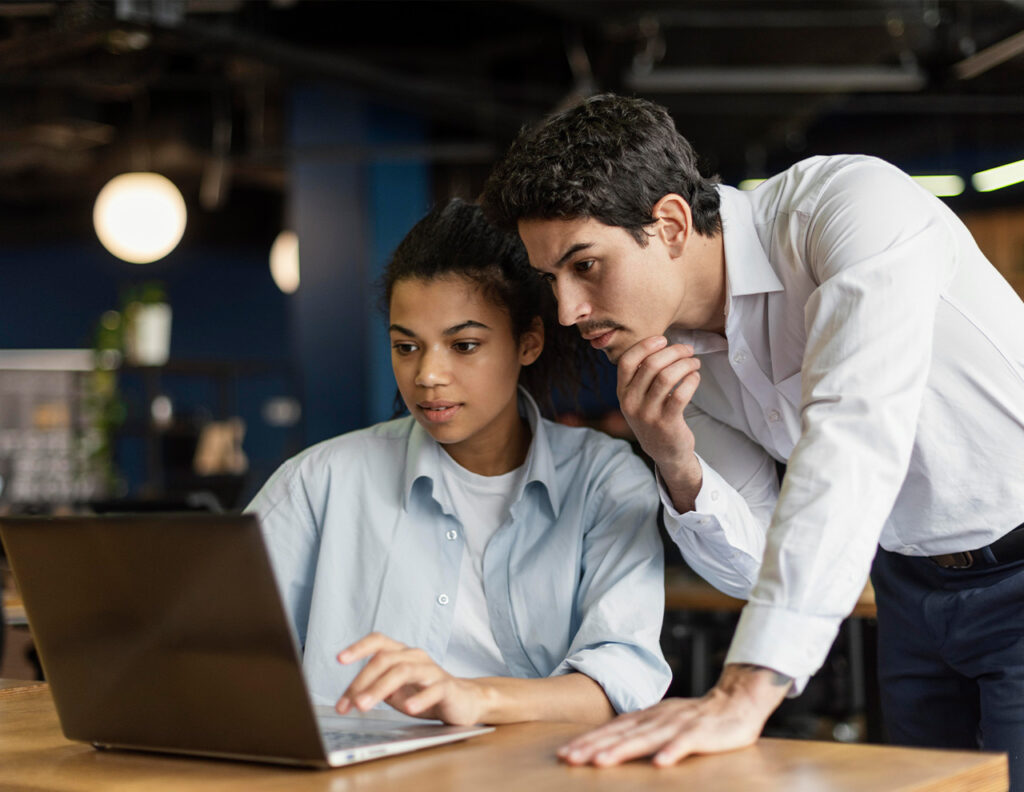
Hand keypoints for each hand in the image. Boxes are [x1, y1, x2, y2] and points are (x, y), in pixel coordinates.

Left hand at [335, 632, 483, 724]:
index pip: (378, 642)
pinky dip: (420, 698)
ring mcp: (432, 670)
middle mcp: (415, 657)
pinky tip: (409, 708)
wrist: (463, 701)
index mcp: (401, 654)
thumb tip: (348, 697)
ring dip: (380, 688)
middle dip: (362, 681)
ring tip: (365, 705)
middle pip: (385, 659)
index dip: (358, 647)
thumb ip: (375, 687)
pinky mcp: (447, 687)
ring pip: (403, 671)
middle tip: (349, 703)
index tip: (339, 659)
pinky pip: (434, 689)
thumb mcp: (395, 690)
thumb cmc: (424, 693)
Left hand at [557, 665, 789, 766]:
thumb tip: (608, 743)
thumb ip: (639, 730)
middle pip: (621, 734)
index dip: (587, 741)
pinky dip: (671, 752)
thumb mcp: (662, 721)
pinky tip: (659, 764)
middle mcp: (658, 718)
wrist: (736, 701)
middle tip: (569, 759)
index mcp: (647, 716)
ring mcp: (679, 724)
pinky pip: (685, 743)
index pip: (611, 730)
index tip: (564, 753)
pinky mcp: (701, 733)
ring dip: (622, 750)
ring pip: (646, 738)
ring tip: (600, 762)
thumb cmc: (697, 717)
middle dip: (594, 747)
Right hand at [616, 336, 702, 509]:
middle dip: (674, 352)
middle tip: (687, 350)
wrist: (664, 452)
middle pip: (651, 365)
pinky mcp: (667, 423)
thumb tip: (661, 344)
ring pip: (667, 377)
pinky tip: (695, 377)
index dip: (645, 346)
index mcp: (622, 393)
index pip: (627, 362)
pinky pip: (681, 394)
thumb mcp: (638, 398)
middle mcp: (631, 403)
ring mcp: (648, 414)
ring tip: (694, 363)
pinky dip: (691, 380)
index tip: (663, 339)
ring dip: (685, 364)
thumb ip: (642, 375)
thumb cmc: (654, 416)